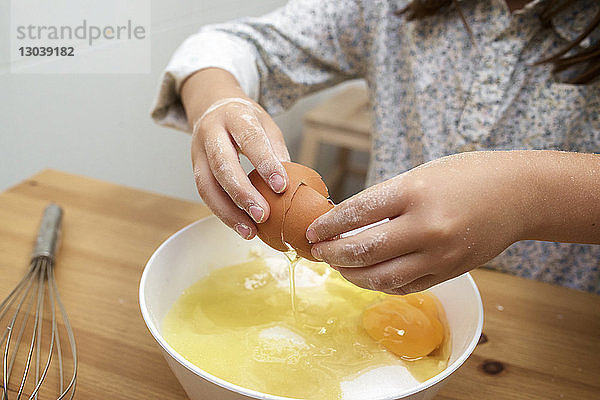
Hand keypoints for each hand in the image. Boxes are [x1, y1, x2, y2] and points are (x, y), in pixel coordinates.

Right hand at [181, 69, 290, 239]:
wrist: (213, 108)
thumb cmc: (245, 120)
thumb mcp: (266, 125)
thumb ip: (276, 151)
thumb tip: (291, 185)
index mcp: (235, 116)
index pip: (250, 139)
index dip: (265, 164)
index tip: (281, 186)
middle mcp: (211, 132)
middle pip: (222, 164)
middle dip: (243, 193)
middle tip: (263, 215)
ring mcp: (198, 151)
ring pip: (207, 185)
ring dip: (228, 212)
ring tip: (250, 231)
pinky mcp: (194, 168)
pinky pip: (205, 194)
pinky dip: (223, 213)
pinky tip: (240, 225)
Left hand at [306, 151, 536, 293]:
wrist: (518, 195)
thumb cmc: (466, 177)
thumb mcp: (420, 175)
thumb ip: (384, 200)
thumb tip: (344, 222)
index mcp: (414, 193)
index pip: (356, 213)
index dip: (328, 225)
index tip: (312, 231)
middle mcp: (426, 227)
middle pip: (363, 251)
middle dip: (332, 254)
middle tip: (319, 252)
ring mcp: (438, 256)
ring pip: (380, 277)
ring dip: (351, 275)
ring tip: (338, 266)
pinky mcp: (448, 274)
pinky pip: (404, 286)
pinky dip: (379, 283)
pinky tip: (367, 275)